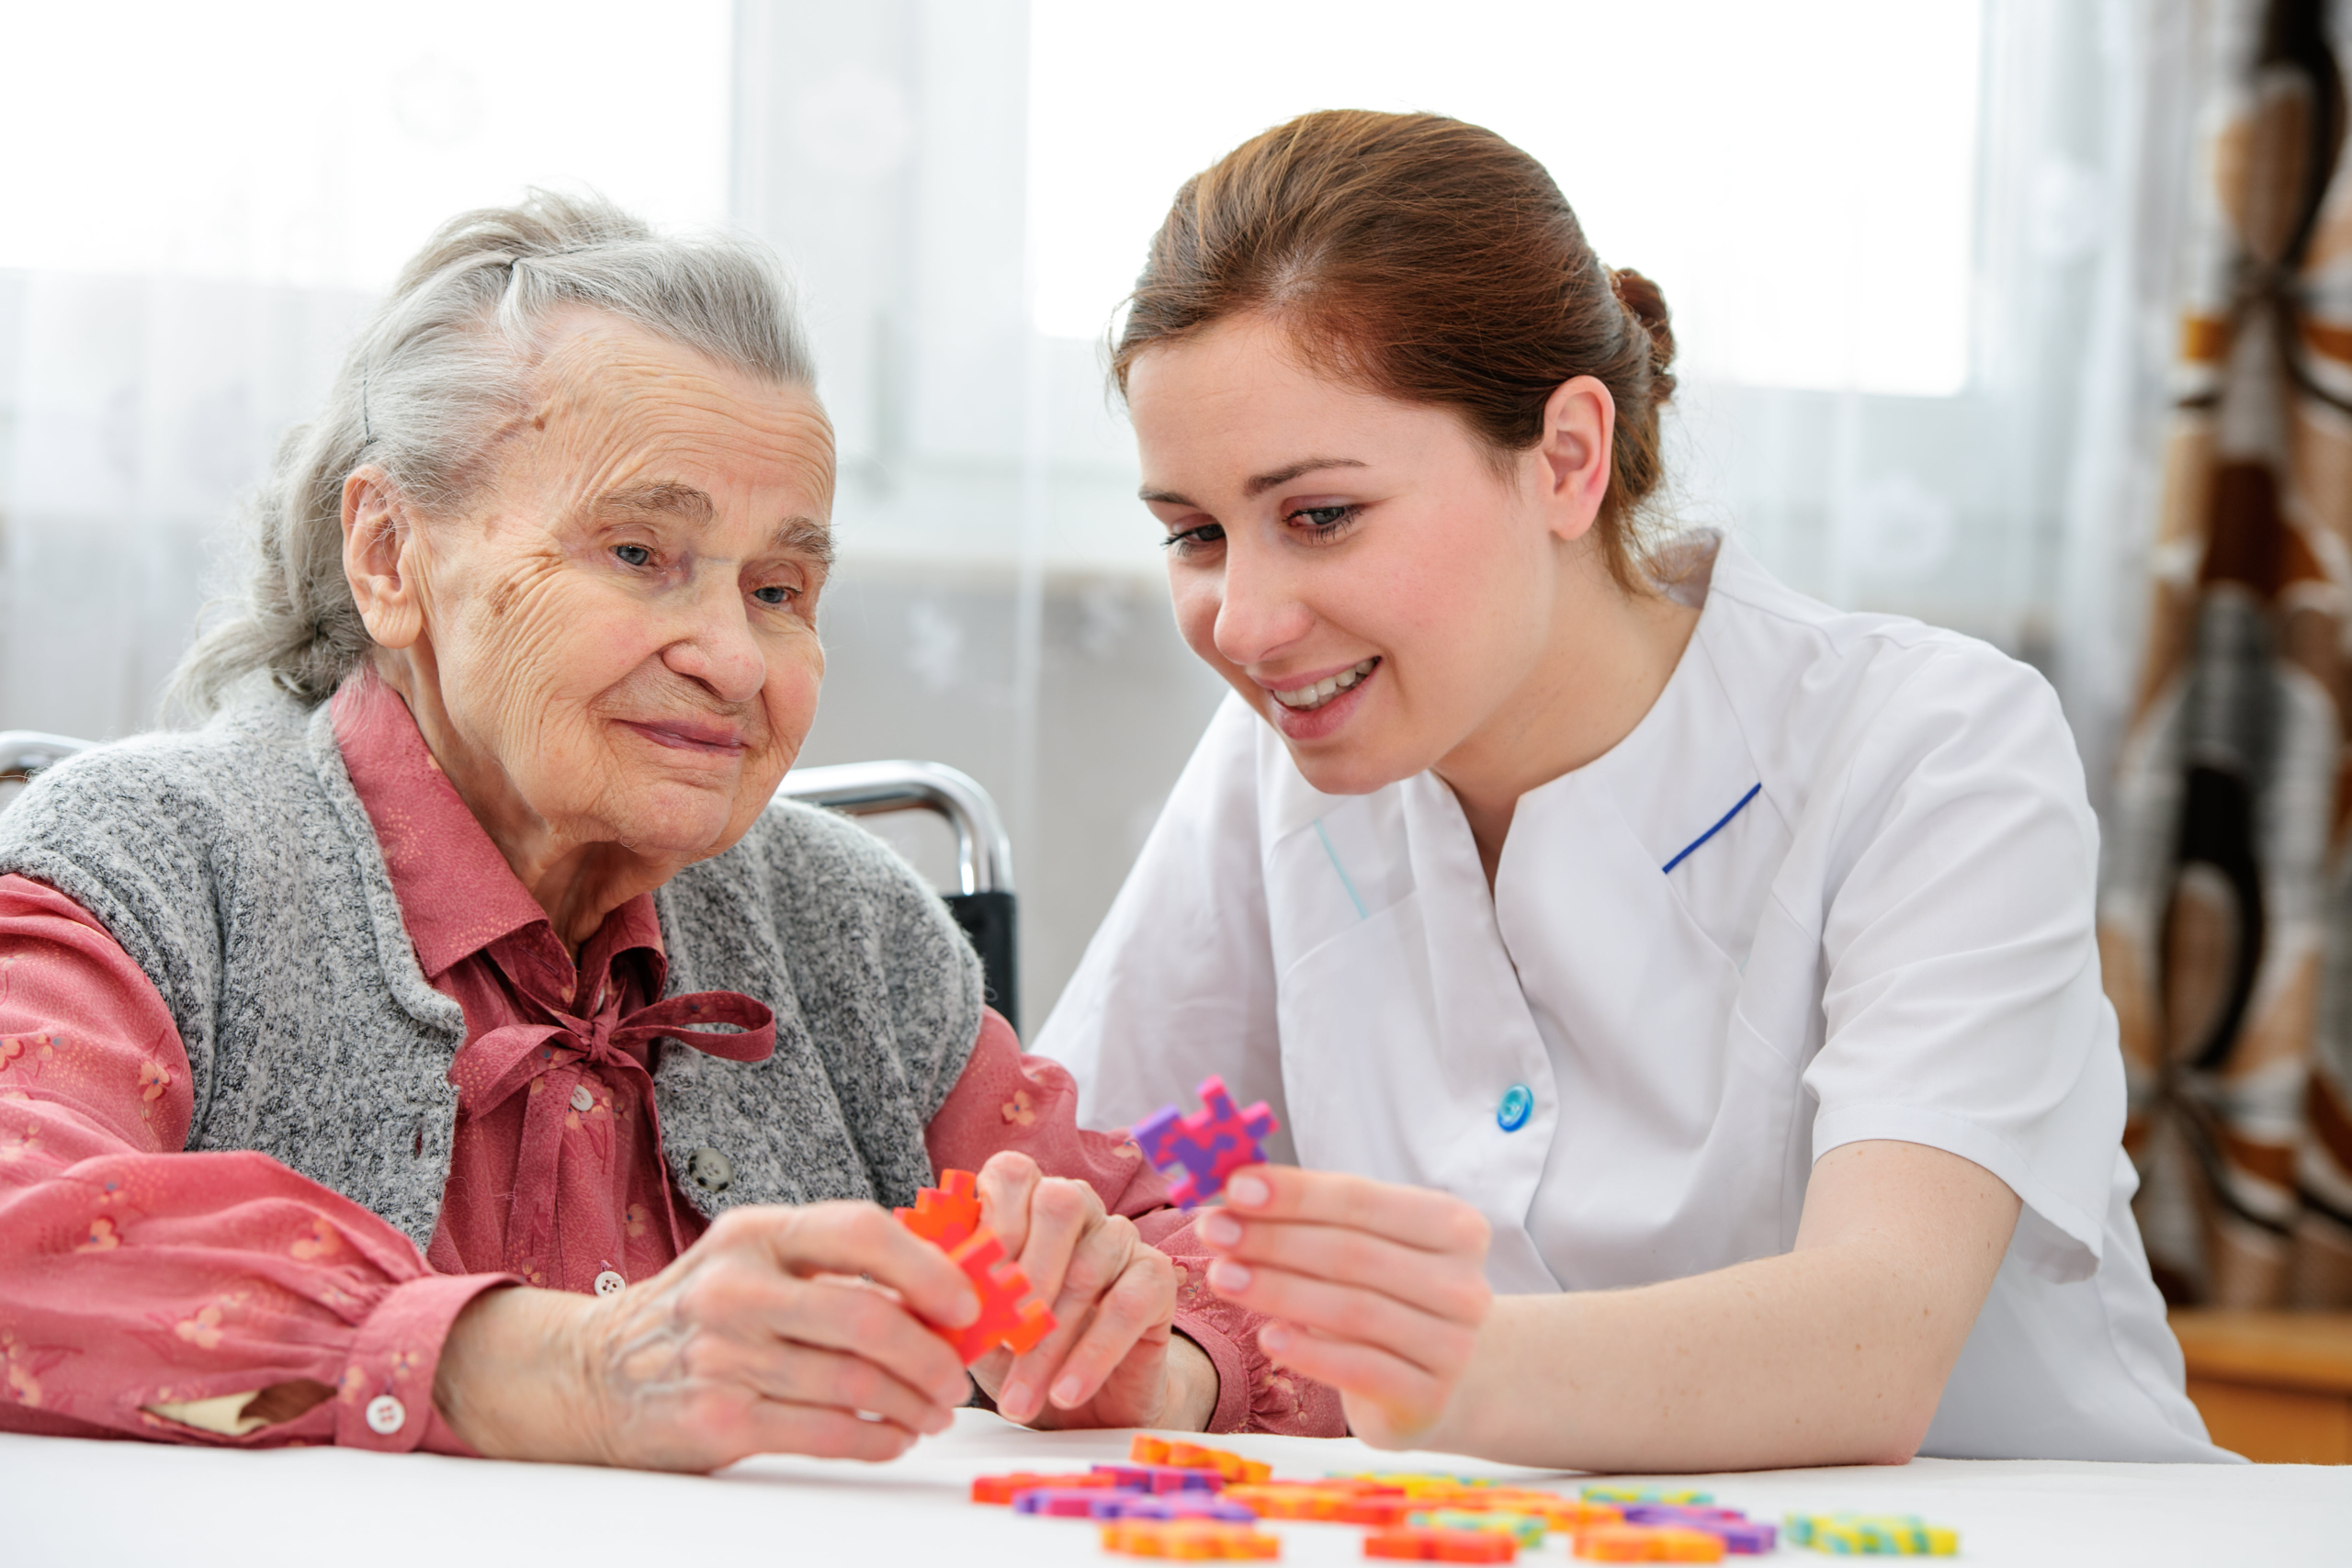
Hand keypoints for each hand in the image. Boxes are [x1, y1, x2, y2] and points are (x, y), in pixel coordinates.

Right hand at [433, 1201, 979, 1470]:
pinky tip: (893, 1437)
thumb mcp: (752, 1259)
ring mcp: (723, 1355)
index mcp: (756, 1232)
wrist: (592, 1372)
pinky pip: (824, 1432)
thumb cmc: (699, 1312)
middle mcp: (736, 1286)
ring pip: (854, 1382)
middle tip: (958, 1376)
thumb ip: (832, 1264)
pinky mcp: (717, 1419)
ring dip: (912, 1403)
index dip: (927, 1267)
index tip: (967, 1300)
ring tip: (933, 1410)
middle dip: (932, 1353)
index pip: (860, 1231)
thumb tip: (944, 1283)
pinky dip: (876, 1439)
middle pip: (867, 1318)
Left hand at [964, 1150, 1202, 1428]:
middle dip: (1026, 1275)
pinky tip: (1066, 1393)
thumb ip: (952, 1296)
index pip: (1012, 1172)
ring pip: (1088, 1268)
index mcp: (1025, 1201)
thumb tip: (918, 1289)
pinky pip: (1128, 1304)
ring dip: (1048, 1342)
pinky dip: (1093, 1354)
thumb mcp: (975, 1324)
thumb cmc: (1018, 1350)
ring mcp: (1120, 1237)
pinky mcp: (1156, 1277)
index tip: (971, 1285)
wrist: (1084, 1403)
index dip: (992, 1220)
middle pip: (1059, 1203)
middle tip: (1001, 1341)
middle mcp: (1078, 1206)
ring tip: (1018, 1400)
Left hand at [1196, 1166, 1490, 1446]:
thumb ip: (1313, 1216)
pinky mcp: (1429, 1398)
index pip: (1362, 1200)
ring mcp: (1454, 1346)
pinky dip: (1309, 1351)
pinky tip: (1268, 1337)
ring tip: (1221, 1277)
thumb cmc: (1384, 1296)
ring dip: (1278, 1290)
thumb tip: (1235, 1188)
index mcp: (1455, 1226)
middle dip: (1273, 1240)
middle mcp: (1465, 1284)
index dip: (1295, 1193)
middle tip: (1213, 1231)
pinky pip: (1360, 1369)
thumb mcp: (1362, 1246)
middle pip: (1353, 1253)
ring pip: (1352, 1310)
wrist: (1432, 1382)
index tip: (1234, 1187)